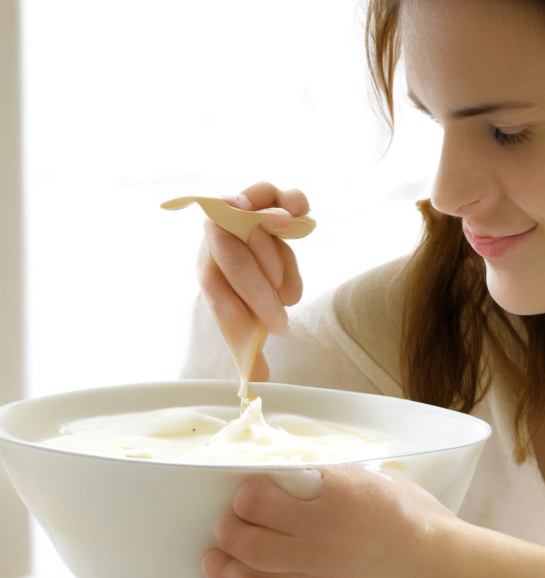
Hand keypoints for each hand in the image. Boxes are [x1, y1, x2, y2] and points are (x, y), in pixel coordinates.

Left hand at [197, 182, 309, 380]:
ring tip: (290, 287)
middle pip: (232, 257)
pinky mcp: (262, 196)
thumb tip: (256, 385)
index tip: (261, 334)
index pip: (213, 286)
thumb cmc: (248, 287)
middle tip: (283, 325)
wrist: (249, 239)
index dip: (233, 309)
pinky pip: (270, 193)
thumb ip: (249, 346)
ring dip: (273, 245)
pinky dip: (288, 201)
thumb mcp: (247, 317)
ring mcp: (239, 212)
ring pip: (250, 220)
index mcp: (208, 269)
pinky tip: (302, 215)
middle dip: (259, 292)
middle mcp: (217, 239)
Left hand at [201, 465, 458, 577]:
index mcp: (335, 494)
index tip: (249, 484)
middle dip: (232, 517)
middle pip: (251, 527)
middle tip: (235, 509)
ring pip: (251, 559)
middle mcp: (322, 533)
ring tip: (222, 536)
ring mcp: (318, 570)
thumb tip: (289, 473)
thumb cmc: (407, 513)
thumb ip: (326, 477)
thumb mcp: (367, 477)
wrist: (430, 560)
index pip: (267, 491)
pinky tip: (218, 567)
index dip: (248, 487)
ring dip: (227, 545)